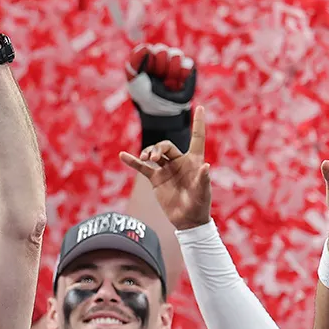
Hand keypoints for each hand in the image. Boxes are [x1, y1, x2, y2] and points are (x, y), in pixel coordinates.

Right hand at [120, 107, 211, 229]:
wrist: (186, 220)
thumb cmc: (199, 205)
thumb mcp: (203, 192)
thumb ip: (203, 179)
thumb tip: (205, 166)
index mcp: (193, 161)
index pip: (197, 138)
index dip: (198, 123)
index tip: (200, 107)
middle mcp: (179, 162)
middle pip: (167, 146)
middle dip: (158, 148)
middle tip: (152, 157)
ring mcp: (166, 170)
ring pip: (154, 154)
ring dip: (148, 153)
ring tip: (145, 159)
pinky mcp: (156, 179)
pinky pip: (142, 168)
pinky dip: (133, 162)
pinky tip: (123, 155)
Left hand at [126, 43, 195, 116]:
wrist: (163, 111)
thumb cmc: (147, 97)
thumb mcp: (135, 83)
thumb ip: (135, 64)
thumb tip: (145, 47)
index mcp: (146, 58)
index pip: (146, 49)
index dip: (146, 62)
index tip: (146, 73)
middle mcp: (160, 57)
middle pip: (160, 49)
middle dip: (158, 67)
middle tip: (158, 78)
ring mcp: (174, 62)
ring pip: (175, 54)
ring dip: (170, 72)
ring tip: (168, 83)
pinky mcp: (187, 68)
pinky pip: (187, 64)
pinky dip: (182, 75)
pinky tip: (177, 83)